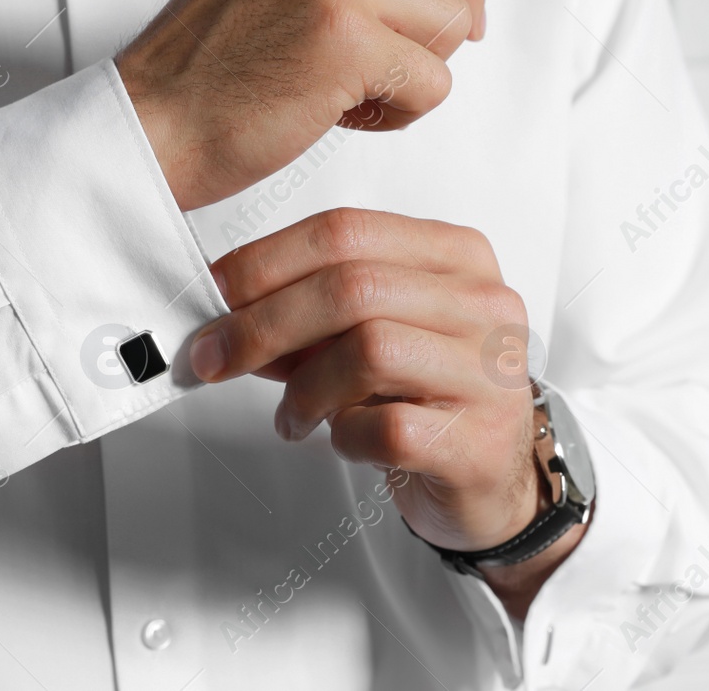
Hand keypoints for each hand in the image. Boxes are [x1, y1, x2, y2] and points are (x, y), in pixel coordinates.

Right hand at [115, 0, 483, 212]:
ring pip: (449, 25)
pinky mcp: (346, 38)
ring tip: (350, 96)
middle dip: (432, 36)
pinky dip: (402, 115)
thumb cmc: (207, 71)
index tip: (456, 19)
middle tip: (375, 76)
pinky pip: (435, 83)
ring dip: (415, 75)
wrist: (148, 126)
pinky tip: (344, 118)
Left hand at [194, 208, 580, 614]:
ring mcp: (493, 374)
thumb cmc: (425, 393)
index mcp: (458, 256)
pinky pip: (387, 428)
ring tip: (291, 416)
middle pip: (353, 287)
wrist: (492, 478)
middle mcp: (486, 304)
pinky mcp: (480, 443)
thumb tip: (226, 311)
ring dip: (304, 389)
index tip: (217, 291)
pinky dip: (344, 436)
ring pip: (369, 352)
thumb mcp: (370, 333)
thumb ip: (310, 313)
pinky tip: (342, 440)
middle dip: (264, 323)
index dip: (268, 259)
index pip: (348, 230)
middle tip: (216, 356)